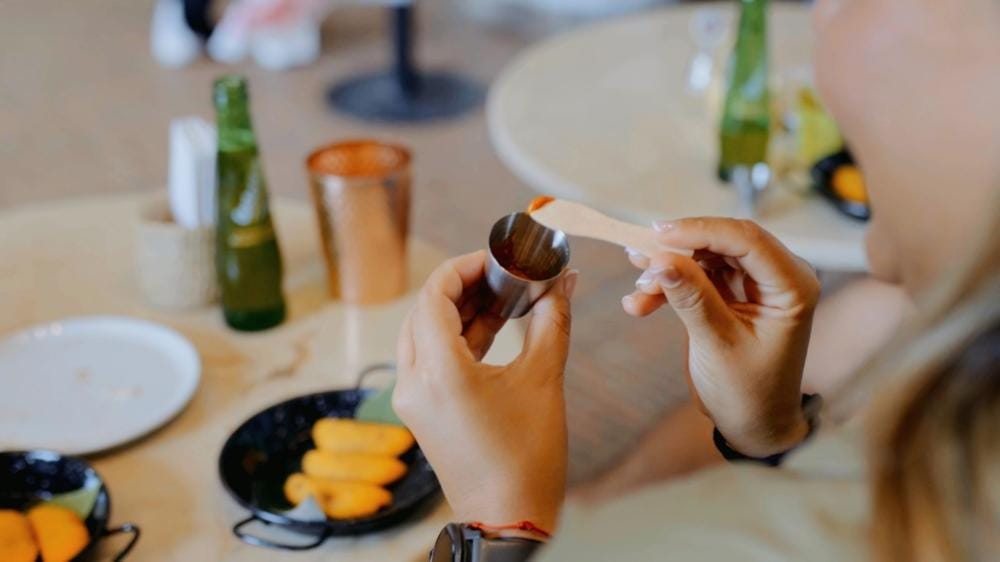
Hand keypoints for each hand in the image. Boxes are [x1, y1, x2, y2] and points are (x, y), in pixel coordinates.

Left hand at [393, 250, 577, 533]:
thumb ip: (552, 322)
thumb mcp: (543, 381)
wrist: (509, 518)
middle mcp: (413, 382)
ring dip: (460, 311)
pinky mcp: (420, 411)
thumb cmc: (527, 457)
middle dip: (464, 286)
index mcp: (438, 372)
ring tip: (504, 298)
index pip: (435, 295)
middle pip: (425, 310)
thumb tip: (564, 282)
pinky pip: (429, 358)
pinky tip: (492, 327)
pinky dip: (456, 338)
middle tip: (503, 276)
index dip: (465, 267)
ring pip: (424, 333)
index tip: (498, 260)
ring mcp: (412, 399)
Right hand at [622, 218, 819, 456]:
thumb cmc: (748, 393)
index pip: (747, 240)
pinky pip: (697, 276)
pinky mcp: (732, 293)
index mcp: (792, 287)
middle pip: (723, 242)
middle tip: (639, 259)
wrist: (754, 426)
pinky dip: (669, 285)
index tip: (658, 237)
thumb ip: (692, 298)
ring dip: (668, 271)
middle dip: (679, 250)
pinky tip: (640, 303)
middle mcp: (778, 276)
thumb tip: (660, 260)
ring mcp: (754, 284)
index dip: (700, 232)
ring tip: (637, 292)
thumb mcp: (718, 345)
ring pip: (705, 257)